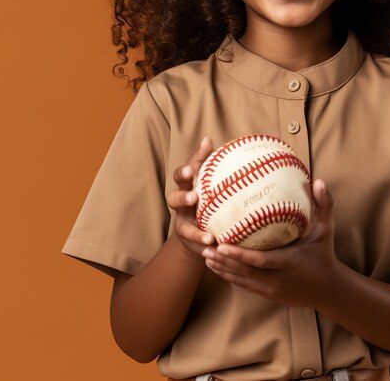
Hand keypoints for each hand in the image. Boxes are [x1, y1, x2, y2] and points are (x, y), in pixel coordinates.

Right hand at [167, 137, 215, 258]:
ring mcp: (183, 224)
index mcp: (187, 186)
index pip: (181, 175)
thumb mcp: (208, 178)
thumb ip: (207, 161)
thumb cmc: (207, 195)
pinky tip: (215, 250)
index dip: (185, 171)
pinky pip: (195, 246)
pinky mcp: (189, 241)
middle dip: (182, 197)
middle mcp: (181, 205)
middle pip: (173, 199)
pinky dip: (204, 248)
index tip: (193, 169)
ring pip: (182, 228)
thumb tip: (207, 138)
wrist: (201, 227)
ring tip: (209, 236)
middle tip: (194, 198)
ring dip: (195, 231)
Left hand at [201, 179, 340, 307]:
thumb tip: (318, 179)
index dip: (239, 254)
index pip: (260, 261)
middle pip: (244, 272)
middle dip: (223, 261)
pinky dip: (230, 276)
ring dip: (222, 269)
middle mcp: (277, 278)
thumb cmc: (324, 254)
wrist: (328, 290)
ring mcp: (271, 289)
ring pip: (241, 280)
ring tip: (203, 254)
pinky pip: (245, 285)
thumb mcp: (327, 229)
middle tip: (204, 246)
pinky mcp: (268, 295)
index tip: (222, 244)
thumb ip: (324, 204)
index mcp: (289, 261)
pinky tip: (217, 265)